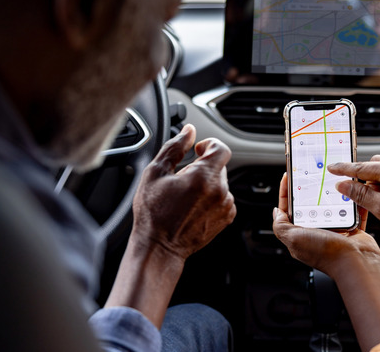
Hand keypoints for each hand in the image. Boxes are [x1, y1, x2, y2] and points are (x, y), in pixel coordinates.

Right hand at [131, 124, 235, 260]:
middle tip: (182, 179)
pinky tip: (192, 206)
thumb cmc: (153, 213)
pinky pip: (223, 198)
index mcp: (203, 177)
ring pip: (221, 183)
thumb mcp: (155, 173)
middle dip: (203, 167)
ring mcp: (225, 206)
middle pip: (219, 166)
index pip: (220, 148)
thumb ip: (174, 147)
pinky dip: (211, 198)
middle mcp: (219, 191)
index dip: (208, 145)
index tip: (197, 150)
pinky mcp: (226, 218)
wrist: (159, 247)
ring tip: (185, 196)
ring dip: (207, 183)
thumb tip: (188, 132)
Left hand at [272, 173, 379, 276]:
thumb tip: (276, 212)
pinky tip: (352, 190)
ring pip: (331, 206)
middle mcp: (316, 232)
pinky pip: (352, 211)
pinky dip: (353, 202)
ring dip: (332, 193)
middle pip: (310, 205)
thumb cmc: (326, 254)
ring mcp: (335, 230)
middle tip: (311, 174)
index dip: (286, 192)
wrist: (357, 264)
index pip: (288, 209)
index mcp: (300, 234)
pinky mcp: (352, 229)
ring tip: (332, 179)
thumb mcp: (294, 238)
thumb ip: (281, 226)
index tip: (289, 177)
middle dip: (310, 190)